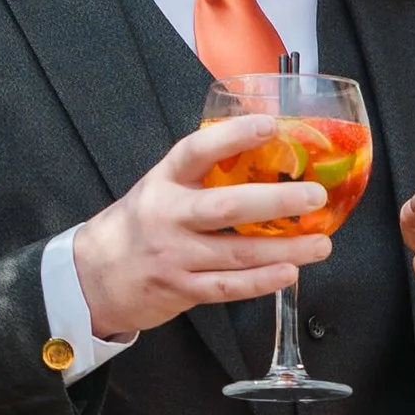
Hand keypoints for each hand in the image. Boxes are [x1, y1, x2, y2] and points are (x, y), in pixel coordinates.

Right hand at [70, 115, 332, 341]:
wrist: (93, 279)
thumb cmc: (138, 228)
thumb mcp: (159, 190)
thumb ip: (201, 176)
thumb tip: (262, 153)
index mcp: (163, 182)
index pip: (195, 151)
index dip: (232, 136)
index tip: (268, 125)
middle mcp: (167, 216)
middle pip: (225, 207)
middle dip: (274, 201)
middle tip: (314, 196)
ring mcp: (174, 256)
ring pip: (236, 253)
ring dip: (284, 249)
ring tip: (320, 243)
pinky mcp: (182, 289)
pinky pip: (228, 287)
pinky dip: (261, 282)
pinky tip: (289, 273)